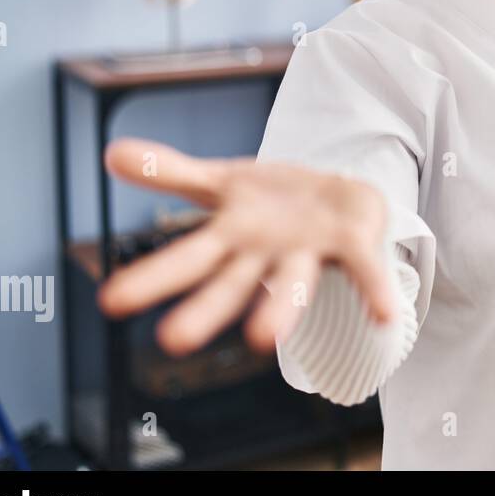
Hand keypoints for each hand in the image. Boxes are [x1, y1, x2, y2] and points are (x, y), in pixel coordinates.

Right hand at [96, 138, 395, 356]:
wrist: (341, 195)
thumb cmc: (274, 199)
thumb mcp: (223, 180)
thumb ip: (171, 173)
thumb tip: (111, 154)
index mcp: (233, 237)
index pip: (187, 258)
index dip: (152, 278)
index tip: (110, 302)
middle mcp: (267, 255)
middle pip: (232, 283)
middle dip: (205, 310)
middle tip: (173, 341)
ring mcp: (311, 253)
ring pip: (293, 282)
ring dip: (281, 308)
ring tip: (264, 339)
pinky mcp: (354, 246)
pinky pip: (365, 269)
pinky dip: (375, 291)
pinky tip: (384, 316)